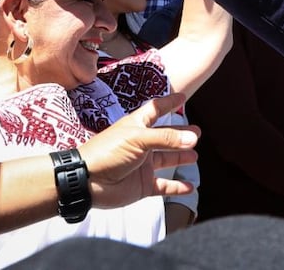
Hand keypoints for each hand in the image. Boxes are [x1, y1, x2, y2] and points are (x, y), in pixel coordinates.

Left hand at [79, 93, 199, 208]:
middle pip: (165, 136)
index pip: (156, 110)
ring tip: (194, 155)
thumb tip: (193, 138)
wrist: (87, 181)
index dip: (168, 103)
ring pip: (167, 159)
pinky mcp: (143, 184)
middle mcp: (141, 144)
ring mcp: (142, 165)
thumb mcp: (138, 138)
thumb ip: (166, 138)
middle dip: (180, 134)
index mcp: (137, 127)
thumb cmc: (107, 152)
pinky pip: (164, 186)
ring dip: (180, 157)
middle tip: (197, 133)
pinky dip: (177, 187)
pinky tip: (189, 186)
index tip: (182, 97)